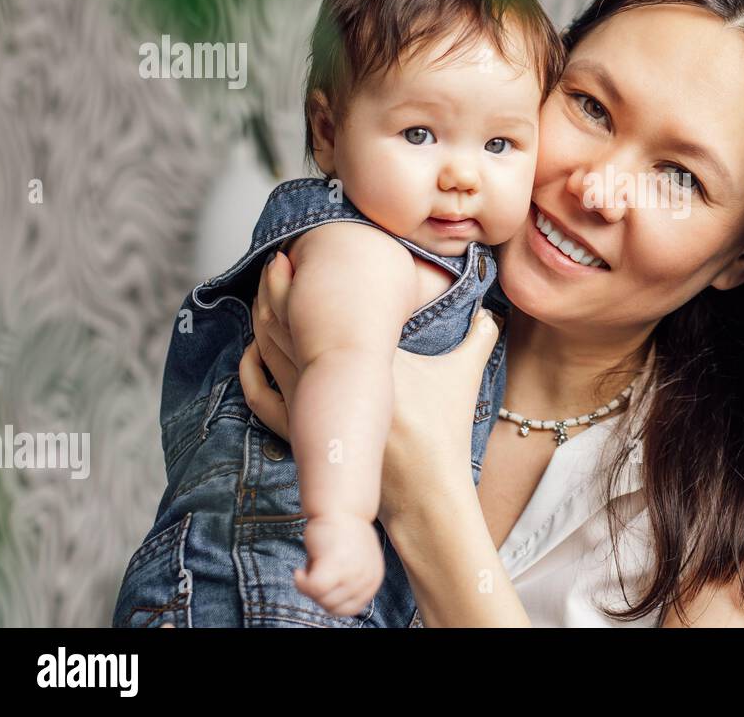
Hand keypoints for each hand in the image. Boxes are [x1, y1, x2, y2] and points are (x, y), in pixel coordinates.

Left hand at [238, 250, 503, 527]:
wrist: (425, 492)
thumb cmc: (445, 432)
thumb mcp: (464, 377)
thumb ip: (480, 337)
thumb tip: (491, 310)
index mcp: (367, 354)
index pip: (324, 306)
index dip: (305, 276)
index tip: (302, 251)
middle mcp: (331, 378)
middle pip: (287, 322)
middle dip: (277, 288)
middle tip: (280, 260)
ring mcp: (311, 407)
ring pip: (269, 353)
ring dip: (262, 320)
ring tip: (265, 293)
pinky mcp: (302, 432)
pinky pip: (262, 396)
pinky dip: (252, 368)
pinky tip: (252, 350)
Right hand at [295, 512, 385, 616]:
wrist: (340, 506)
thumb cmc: (342, 534)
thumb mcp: (354, 563)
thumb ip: (348, 584)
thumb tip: (328, 604)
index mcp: (373, 580)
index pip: (349, 609)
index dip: (330, 600)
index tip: (323, 583)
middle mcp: (367, 579)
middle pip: (333, 607)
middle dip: (318, 593)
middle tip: (315, 571)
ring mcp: (353, 573)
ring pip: (321, 600)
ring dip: (310, 587)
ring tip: (313, 565)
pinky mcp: (336, 565)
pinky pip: (313, 589)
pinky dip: (301, 583)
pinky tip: (299, 571)